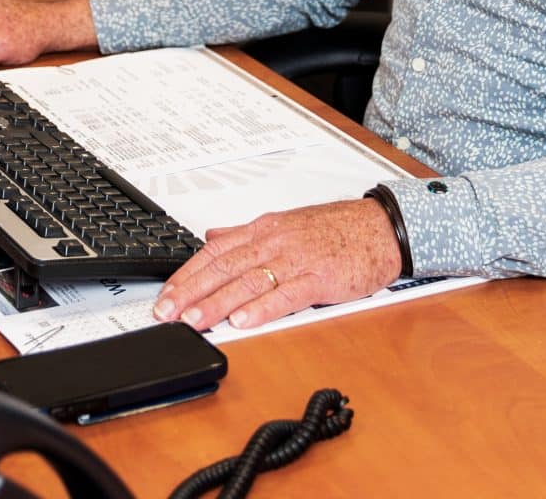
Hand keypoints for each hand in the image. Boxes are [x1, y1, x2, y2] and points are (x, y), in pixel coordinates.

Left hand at [152, 199, 402, 330]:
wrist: (381, 228)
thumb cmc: (337, 229)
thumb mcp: (285, 224)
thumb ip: (246, 234)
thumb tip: (212, 236)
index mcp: (264, 230)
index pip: (214, 252)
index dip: (186, 275)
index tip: (165, 296)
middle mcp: (275, 242)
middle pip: (225, 268)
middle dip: (191, 292)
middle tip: (167, 313)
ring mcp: (297, 260)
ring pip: (249, 282)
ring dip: (218, 303)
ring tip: (194, 321)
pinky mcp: (320, 278)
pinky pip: (287, 294)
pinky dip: (263, 308)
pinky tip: (243, 321)